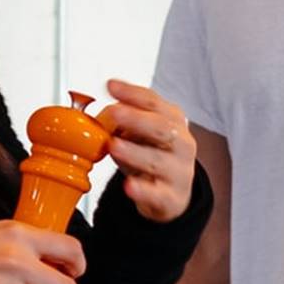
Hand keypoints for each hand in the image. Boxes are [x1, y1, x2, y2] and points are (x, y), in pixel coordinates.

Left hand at [100, 80, 196, 222]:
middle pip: (162, 128)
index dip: (132, 93)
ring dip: (135, 152)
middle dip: (137, 118)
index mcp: (173, 122)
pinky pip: (157, 193)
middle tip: (114, 112)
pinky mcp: (171, 198)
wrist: (172, 195)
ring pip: (158, 160)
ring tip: (115, 146)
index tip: (111, 86)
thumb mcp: (142, 134)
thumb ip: (125, 120)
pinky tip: (129, 186)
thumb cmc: (154, 157)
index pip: (154, 103)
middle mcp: (181, 144)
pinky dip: (143, 190)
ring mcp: (179, 171)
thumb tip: (102, 111)